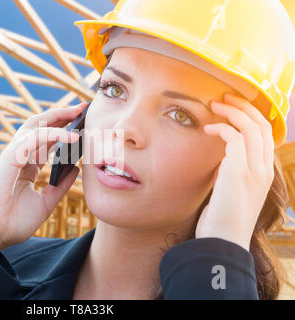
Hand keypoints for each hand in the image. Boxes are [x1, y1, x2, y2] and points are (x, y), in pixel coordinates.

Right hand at [0, 102, 88, 254]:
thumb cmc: (13, 222)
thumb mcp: (45, 203)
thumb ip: (60, 187)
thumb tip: (75, 170)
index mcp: (26, 166)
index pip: (45, 140)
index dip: (62, 129)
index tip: (81, 123)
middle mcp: (19, 157)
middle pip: (39, 127)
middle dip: (60, 115)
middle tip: (81, 108)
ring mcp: (12, 156)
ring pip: (34, 127)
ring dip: (56, 116)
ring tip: (77, 111)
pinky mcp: (8, 159)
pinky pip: (31, 140)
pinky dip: (51, 134)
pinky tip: (70, 136)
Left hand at [195, 92, 274, 250]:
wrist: (222, 241)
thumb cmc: (221, 219)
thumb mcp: (230, 191)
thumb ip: (229, 173)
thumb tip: (220, 160)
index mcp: (263, 173)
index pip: (266, 135)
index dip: (252, 116)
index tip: (234, 106)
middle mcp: (263, 169)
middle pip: (262, 125)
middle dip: (244, 106)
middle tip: (224, 96)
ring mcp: (254, 170)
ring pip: (251, 127)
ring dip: (232, 112)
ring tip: (214, 105)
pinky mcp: (239, 172)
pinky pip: (235, 138)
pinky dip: (221, 129)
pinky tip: (207, 130)